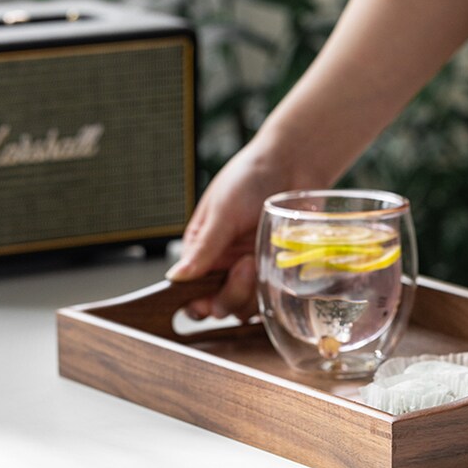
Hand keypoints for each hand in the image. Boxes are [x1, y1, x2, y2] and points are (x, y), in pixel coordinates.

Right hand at [165, 144, 284, 320]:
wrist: (293, 163)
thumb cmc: (251, 178)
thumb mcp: (222, 213)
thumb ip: (202, 248)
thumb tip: (175, 277)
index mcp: (203, 251)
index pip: (191, 290)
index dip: (197, 302)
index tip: (207, 303)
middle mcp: (226, 265)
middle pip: (221, 304)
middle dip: (232, 293)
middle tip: (246, 265)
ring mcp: (254, 269)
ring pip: (248, 305)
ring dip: (253, 290)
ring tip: (260, 257)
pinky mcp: (278, 269)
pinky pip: (274, 296)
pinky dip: (275, 291)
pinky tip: (278, 270)